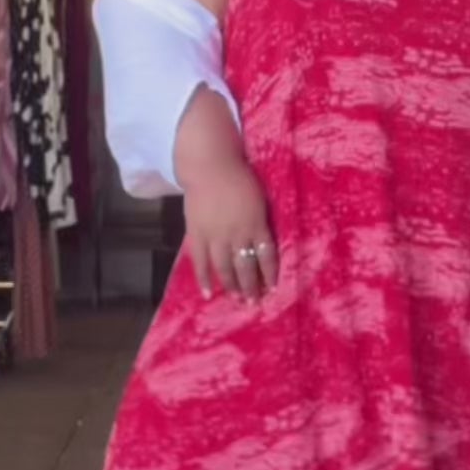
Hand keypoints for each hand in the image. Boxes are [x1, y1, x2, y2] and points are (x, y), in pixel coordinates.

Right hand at [184, 156, 277, 301]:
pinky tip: (208, 293)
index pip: (267, 255)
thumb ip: (261, 222)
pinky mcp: (197, 235)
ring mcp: (216, 236)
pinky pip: (200, 261)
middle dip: (251, 286)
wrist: (210, 166)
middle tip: (255, 303)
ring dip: (232, 286)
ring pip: (225, 268)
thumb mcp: (259, 200)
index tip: (272, 289)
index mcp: (256, 224)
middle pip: (247, 266)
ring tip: (238, 300)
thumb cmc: (240, 178)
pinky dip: (204, 278)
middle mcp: (238, 234)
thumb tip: (264, 243)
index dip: (270, 274)